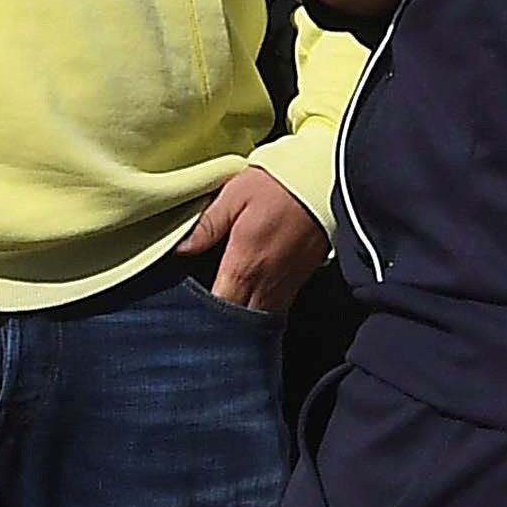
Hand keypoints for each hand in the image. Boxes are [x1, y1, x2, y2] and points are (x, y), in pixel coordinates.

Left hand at [182, 163, 330, 313]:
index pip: (218, 308)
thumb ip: (208, 223)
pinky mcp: (299, 283)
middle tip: (203, 318)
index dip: (201, 316)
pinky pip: (276, 310)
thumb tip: (180, 248)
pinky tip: (249, 300)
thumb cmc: (280, 185)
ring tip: (224, 312)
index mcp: (244, 265)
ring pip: (260, 322)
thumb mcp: (236, 194)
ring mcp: (285, 287)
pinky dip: (260, 312)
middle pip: (240, 325)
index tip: (189, 312)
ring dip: (242, 322)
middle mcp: (266, 284)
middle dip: (221, 326)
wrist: (325, 181)